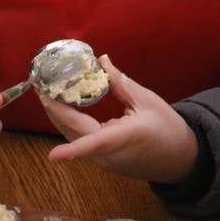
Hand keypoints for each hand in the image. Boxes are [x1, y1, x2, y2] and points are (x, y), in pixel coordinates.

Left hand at [44, 56, 197, 183]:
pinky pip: (79, 138)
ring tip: (45, 89)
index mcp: (123, 139)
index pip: (94, 145)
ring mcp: (103, 160)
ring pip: (72, 136)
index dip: (72, 151)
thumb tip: (101, 60)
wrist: (180, 158)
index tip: (52, 156)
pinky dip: (68, 120)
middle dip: (53, 108)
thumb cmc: (168, 129)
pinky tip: (62, 103)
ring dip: (57, 113)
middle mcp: (108, 154)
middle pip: (73, 132)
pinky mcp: (102, 159)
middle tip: (39, 83)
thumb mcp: (148, 101)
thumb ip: (120, 83)